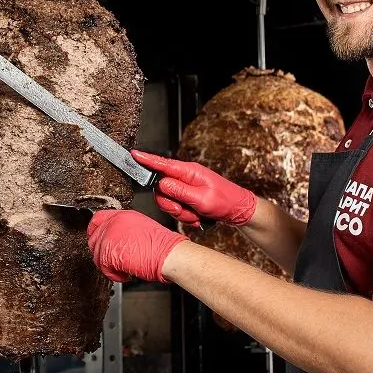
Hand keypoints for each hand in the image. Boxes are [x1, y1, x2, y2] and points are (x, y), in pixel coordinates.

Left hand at [87, 210, 188, 282]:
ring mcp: (109, 237)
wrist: (168, 254)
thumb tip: (116, 242)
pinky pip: (103, 267)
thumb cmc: (162, 246)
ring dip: (109, 265)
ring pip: (97, 255)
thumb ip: (124, 231)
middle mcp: (114, 223)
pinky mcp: (108, 253)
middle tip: (113, 261)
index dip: (95, 231)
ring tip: (124, 269)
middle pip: (94, 239)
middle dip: (102, 253)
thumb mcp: (141, 229)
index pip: (97, 219)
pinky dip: (114, 275)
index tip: (97, 240)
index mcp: (122, 215)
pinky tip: (126, 274)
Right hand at [131, 149, 257, 227]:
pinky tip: (198, 218)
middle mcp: (186, 177)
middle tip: (183, 211)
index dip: (146, 159)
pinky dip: (186, 216)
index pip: (163, 164)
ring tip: (195, 216)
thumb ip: (180, 191)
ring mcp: (187, 187)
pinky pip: (177, 207)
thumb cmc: (225, 201)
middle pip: (161, 188)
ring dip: (180, 212)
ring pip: (169, 200)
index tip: (132, 154)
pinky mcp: (188, 197)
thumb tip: (161, 183)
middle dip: (170, 204)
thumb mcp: (202, 199)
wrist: (239, 211)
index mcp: (189, 171)